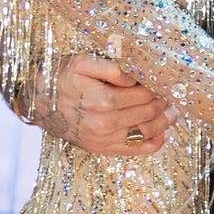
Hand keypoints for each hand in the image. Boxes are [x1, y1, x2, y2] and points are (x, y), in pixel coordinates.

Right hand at [25, 54, 175, 154]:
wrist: (39, 103)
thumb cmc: (62, 78)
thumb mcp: (82, 63)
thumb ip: (111, 67)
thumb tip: (135, 77)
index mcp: (102, 100)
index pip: (143, 94)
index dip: (158, 87)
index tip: (166, 80)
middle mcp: (105, 123)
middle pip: (148, 112)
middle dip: (164, 102)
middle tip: (174, 94)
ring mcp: (104, 139)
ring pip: (146, 132)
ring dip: (165, 122)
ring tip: (174, 112)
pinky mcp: (102, 149)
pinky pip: (136, 150)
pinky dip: (154, 144)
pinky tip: (164, 134)